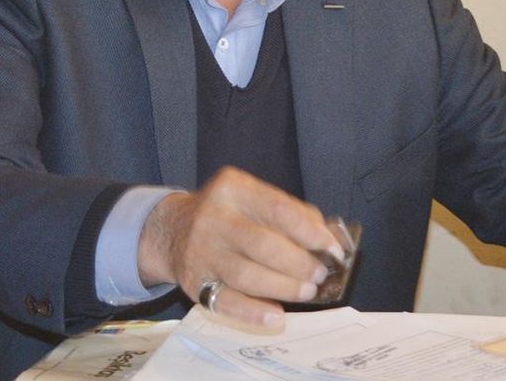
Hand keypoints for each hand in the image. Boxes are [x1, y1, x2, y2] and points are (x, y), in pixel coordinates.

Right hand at [137, 166, 342, 328]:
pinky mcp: (194, 282)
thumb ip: (293, 214)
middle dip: (299, 264)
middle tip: (320, 275)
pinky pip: (226, 302)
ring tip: (306, 292)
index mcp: (234, 190)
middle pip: (264, 245)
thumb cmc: (229, 215)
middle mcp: (214, 218)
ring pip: (247, 275)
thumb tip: (329, 240)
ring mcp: (201, 252)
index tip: (334, 250)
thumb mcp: (254, 199)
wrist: (172, 230)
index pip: (279, 210)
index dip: (311, 233)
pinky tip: (276, 315)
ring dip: (283, 288)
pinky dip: (253, 312)